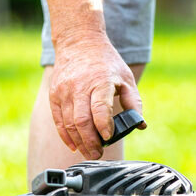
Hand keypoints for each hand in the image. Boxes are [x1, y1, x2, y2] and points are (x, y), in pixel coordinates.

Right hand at [49, 31, 143, 159]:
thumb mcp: (125, 77)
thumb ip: (133, 102)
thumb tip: (140, 125)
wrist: (78, 42)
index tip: (108, 138)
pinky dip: (66, 136)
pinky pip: (58, 120)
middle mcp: (79, 86)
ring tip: (89, 153)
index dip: (104, 126)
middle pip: (82, 121)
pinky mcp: (54, 94)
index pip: (100, 108)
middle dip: (91, 142)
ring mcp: (64, 91)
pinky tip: (74, 145)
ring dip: (79, 142)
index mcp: (100, 81)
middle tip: (98, 154)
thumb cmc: (105, 62)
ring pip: (69, 124)